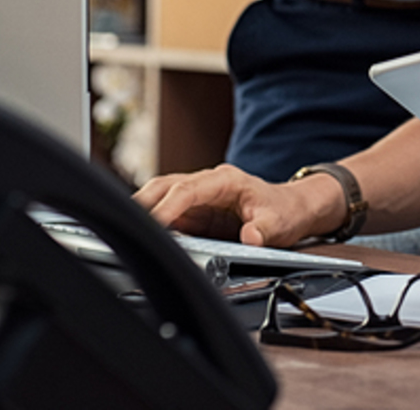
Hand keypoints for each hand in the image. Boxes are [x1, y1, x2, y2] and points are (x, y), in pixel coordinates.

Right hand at [134, 164, 344, 247]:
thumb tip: (251, 237)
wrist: (293, 209)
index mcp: (225, 181)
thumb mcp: (280, 222)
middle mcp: (207, 184)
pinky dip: (154, 223)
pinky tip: (145, 239)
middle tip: (126, 227)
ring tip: (127, 232)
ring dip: (144, 211)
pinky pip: (168, 214)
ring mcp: (199, 198)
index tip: (152, 222)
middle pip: (165, 186)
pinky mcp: (195, 212)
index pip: (187, 189)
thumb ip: (265, 229)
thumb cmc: (285, 210)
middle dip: (143, 204)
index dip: (167, 206)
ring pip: (161, 196)